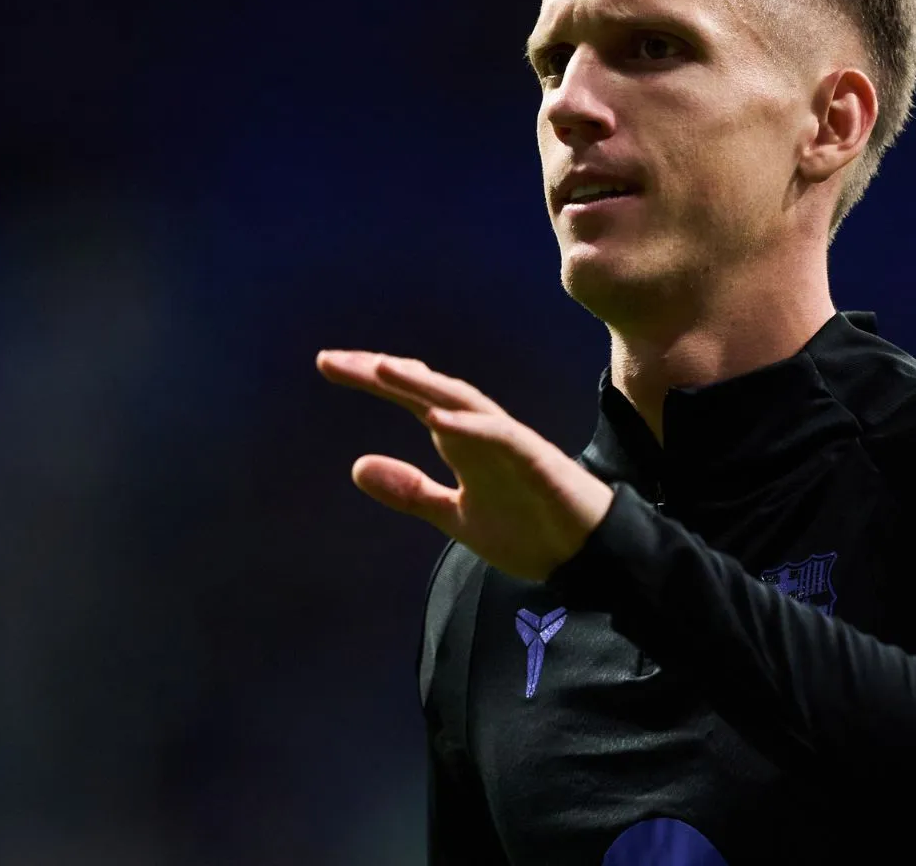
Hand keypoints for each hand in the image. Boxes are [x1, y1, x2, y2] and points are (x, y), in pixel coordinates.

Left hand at [315, 350, 614, 581]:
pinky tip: (440, 418)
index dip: (373, 381)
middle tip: (335, 360)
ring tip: (382, 370)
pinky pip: (502, 437)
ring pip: (463, 402)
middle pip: (430, 389)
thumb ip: (411, 490)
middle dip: (385, 372)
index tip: (329, 365)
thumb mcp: (454, 515)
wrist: (587, 556)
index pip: (412, 398)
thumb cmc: (528, 528)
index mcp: (463, 441)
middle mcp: (482, 432)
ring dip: (424, 384)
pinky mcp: (537, 460)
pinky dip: (472, 425)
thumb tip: (356, 465)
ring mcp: (510, 443)